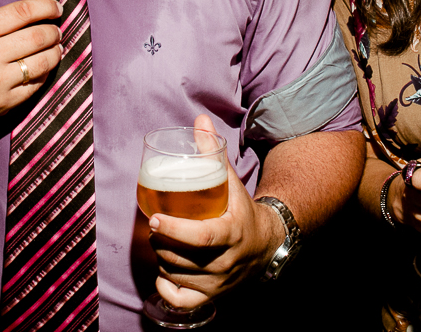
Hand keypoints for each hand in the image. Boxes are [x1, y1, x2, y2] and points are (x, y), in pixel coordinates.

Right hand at [0, 0, 62, 123]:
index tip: (57, 8)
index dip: (46, 7)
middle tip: (57, 31)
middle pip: (38, 37)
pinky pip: (35, 85)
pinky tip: (44, 68)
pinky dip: (45, 74)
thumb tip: (36, 14)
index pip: (23, 12)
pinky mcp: (4, 102)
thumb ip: (0, 23)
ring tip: (57, 48)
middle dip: (54, 32)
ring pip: (42, 62)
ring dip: (55, 53)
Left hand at [146, 115, 278, 308]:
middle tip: (154, 223)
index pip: (201, 237)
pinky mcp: (212, 298)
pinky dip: (167, 288)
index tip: (154, 218)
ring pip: (176, 275)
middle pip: (181, 257)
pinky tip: (163, 272)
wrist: (267, 244)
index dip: (175, 230)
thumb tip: (199, 120)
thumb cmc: (242, 209)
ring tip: (159, 240)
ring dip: (161, 258)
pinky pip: (182, 300)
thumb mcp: (230, 182)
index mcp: (231, 235)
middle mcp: (225, 264)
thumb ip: (212, 153)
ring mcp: (218, 284)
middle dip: (160, 240)